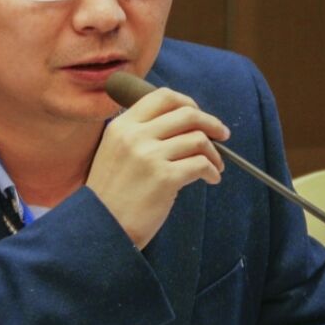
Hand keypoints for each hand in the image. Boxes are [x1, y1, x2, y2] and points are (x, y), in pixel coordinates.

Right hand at [86, 86, 228, 249]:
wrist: (102, 227)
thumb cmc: (112, 193)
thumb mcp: (115, 151)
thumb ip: (139, 133)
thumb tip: (182, 122)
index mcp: (122, 125)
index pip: (162, 97)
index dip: (187, 102)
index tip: (199, 115)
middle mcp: (135, 135)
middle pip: (187, 113)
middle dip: (211, 123)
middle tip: (222, 135)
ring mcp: (150, 156)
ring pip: (198, 139)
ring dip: (214, 153)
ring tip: (215, 166)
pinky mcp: (165, 178)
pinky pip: (201, 164)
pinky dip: (212, 171)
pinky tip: (211, 179)